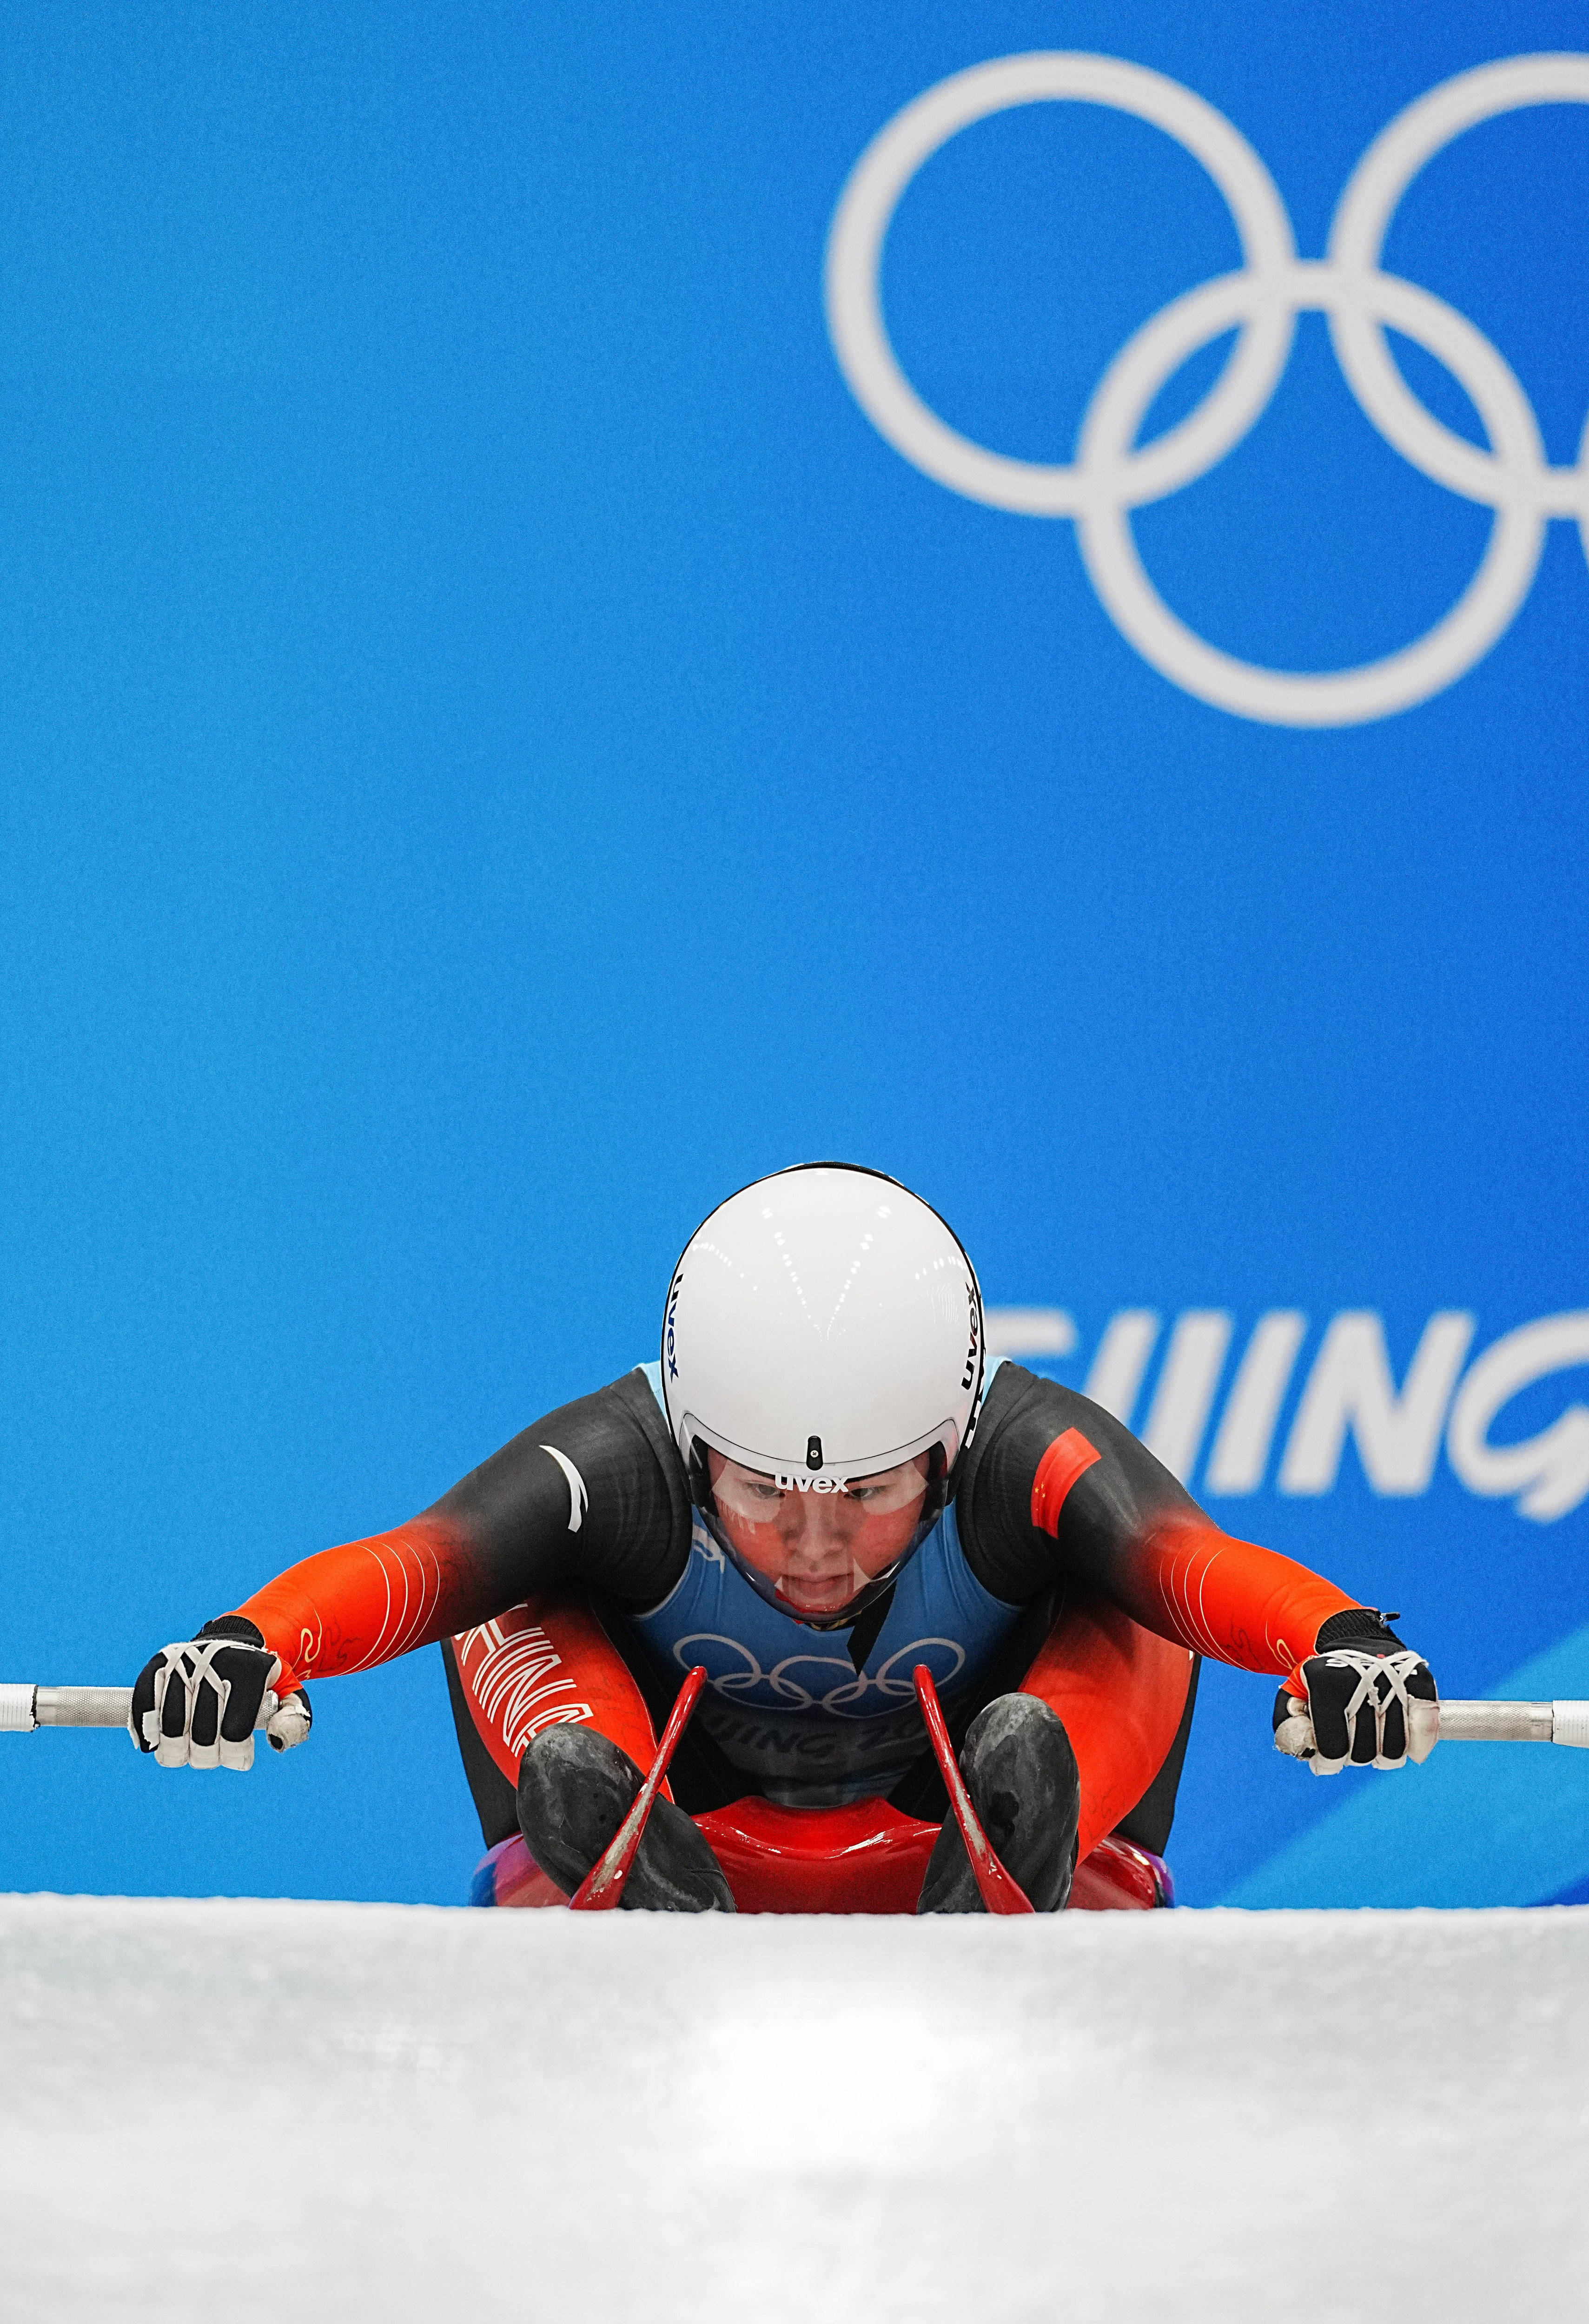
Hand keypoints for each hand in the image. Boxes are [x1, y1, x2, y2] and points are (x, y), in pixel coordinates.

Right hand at [129, 1616, 311, 1770]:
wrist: (231, 1642)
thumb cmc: (259, 1680)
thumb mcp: (288, 1691)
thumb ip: (295, 1718)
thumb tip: (277, 1742)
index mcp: (249, 1670)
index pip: (234, 1731)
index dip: (234, 1755)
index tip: (238, 1758)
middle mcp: (214, 1662)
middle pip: (200, 1735)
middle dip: (206, 1756)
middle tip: (211, 1753)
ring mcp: (182, 1662)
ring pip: (168, 1727)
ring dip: (174, 1752)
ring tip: (184, 1751)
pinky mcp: (157, 1665)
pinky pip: (142, 1707)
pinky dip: (145, 1733)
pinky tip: (153, 1744)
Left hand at [1273, 1610, 1437, 1774]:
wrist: (1353, 1641)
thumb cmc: (1323, 1679)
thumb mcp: (1294, 1695)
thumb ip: (1288, 1726)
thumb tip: (1309, 1751)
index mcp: (1326, 1682)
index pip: (1334, 1748)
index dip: (1328, 1763)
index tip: (1326, 1761)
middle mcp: (1362, 1679)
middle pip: (1365, 1752)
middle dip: (1354, 1757)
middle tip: (1350, 1745)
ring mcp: (1394, 1679)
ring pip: (1396, 1749)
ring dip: (1384, 1756)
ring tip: (1373, 1744)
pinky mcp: (1420, 1681)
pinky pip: (1425, 1729)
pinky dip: (1419, 1744)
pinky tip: (1409, 1749)